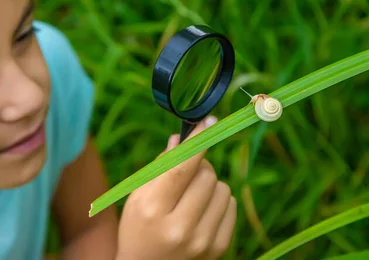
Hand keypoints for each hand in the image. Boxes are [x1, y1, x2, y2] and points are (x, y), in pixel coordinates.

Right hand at [116, 115, 236, 259]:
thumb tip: (183, 138)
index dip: (198, 140)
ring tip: (192, 198)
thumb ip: (160, 167)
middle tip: (187, 173)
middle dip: (199, 166)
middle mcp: (179, 227)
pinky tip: (202, 212)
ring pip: (222, 188)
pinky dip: (219, 202)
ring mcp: (202, 241)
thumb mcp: (138, 197)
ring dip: (210, 185)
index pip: (182, 166)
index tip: (209, 121)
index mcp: (153, 210)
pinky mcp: (218, 249)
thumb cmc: (138, 229)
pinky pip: (231, 206)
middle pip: (207, 174)